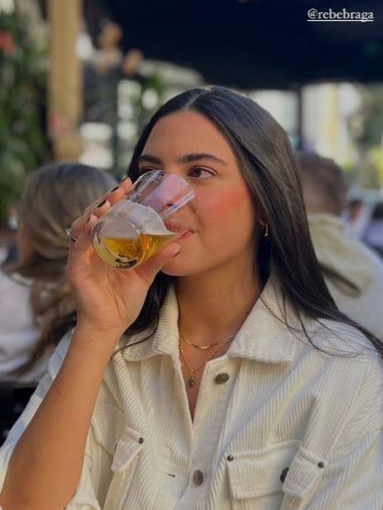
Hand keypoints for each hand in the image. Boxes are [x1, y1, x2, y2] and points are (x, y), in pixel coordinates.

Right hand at [65, 179, 187, 337]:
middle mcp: (91, 247)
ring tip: (108, 203)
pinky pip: (78, 249)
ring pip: (82, 227)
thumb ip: (158, 259)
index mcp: (106, 244)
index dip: (116, 198)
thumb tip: (178, 242)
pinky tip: (94, 225)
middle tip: (121, 188)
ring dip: (94, 213)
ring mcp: (81, 257)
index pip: (108, 215)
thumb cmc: (124, 301)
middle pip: (94, 215)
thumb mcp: (145, 276)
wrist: (111, 326)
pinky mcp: (75, 270)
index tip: (129, 183)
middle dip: (106, 199)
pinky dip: (85, 236)